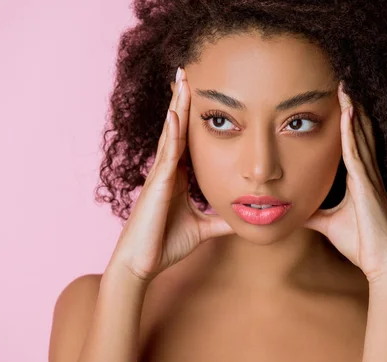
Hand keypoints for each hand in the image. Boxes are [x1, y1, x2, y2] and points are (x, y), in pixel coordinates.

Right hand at [107, 67, 233, 281]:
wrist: (142, 265)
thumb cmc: (166, 245)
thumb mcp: (203, 229)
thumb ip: (221, 221)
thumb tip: (244, 219)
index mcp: (177, 178)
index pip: (187, 140)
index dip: (192, 116)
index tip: (199, 92)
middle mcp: (167, 171)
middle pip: (177, 129)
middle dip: (182, 101)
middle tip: (187, 72)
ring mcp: (159, 176)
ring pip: (170, 135)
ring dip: (177, 107)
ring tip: (181, 80)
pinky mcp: (156, 187)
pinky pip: (166, 156)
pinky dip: (171, 135)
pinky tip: (176, 115)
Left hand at [304, 81, 386, 284]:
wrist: (382, 263)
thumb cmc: (361, 244)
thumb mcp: (328, 224)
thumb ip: (313, 213)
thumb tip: (294, 211)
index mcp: (360, 181)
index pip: (353, 144)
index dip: (349, 122)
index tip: (341, 101)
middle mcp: (367, 174)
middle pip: (359, 133)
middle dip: (352, 108)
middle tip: (344, 82)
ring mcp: (369, 178)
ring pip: (360, 136)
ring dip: (353, 111)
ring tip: (345, 87)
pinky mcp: (367, 187)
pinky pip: (358, 153)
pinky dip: (353, 133)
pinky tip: (348, 113)